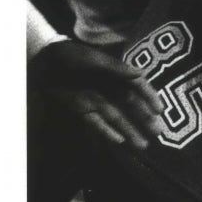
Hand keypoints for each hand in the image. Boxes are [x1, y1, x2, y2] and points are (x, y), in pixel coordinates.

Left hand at [30, 39, 164, 148]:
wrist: (41, 62)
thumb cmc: (69, 56)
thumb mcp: (93, 59)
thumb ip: (116, 68)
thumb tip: (140, 74)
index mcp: (114, 75)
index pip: (137, 87)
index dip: (149, 97)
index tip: (160, 110)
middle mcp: (108, 89)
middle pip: (130, 107)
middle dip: (144, 119)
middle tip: (158, 132)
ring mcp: (96, 101)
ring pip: (116, 119)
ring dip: (130, 132)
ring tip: (143, 145)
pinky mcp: (82, 111)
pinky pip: (97, 124)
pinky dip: (108, 132)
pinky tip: (120, 141)